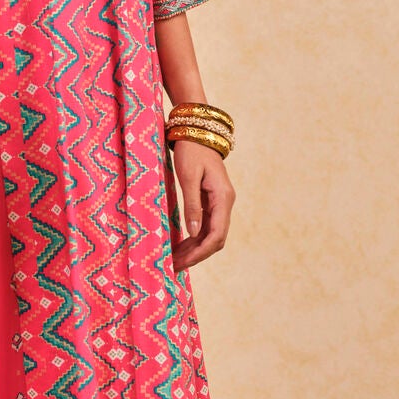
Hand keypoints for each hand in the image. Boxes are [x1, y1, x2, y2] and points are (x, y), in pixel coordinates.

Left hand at [168, 138, 234, 271]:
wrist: (196, 131)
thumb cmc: (191, 151)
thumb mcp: (188, 177)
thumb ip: (192, 205)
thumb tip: (194, 233)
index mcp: (223, 198)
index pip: (217, 235)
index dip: (200, 253)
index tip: (183, 264)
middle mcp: (225, 203)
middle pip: (215, 239)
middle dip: (196, 255)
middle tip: (174, 267)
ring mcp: (219, 203)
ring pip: (210, 234)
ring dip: (194, 249)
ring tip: (174, 260)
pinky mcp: (211, 201)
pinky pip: (205, 226)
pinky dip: (194, 238)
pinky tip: (180, 245)